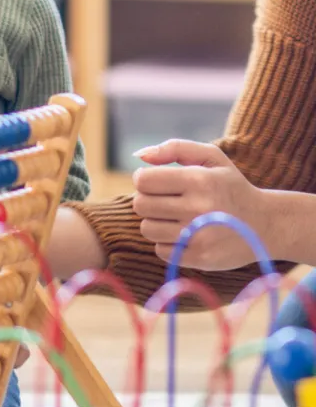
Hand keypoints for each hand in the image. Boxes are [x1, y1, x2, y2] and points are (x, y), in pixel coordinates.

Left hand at [133, 140, 266, 269]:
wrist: (266, 225)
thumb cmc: (228, 185)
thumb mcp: (210, 157)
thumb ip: (173, 148)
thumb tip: (139, 156)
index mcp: (198, 180)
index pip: (143, 180)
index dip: (144, 179)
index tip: (155, 181)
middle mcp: (198, 209)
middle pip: (141, 205)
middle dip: (147, 200)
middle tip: (164, 199)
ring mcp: (199, 236)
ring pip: (147, 229)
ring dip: (155, 222)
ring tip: (174, 216)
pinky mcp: (200, 258)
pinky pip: (160, 250)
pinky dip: (167, 243)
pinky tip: (184, 234)